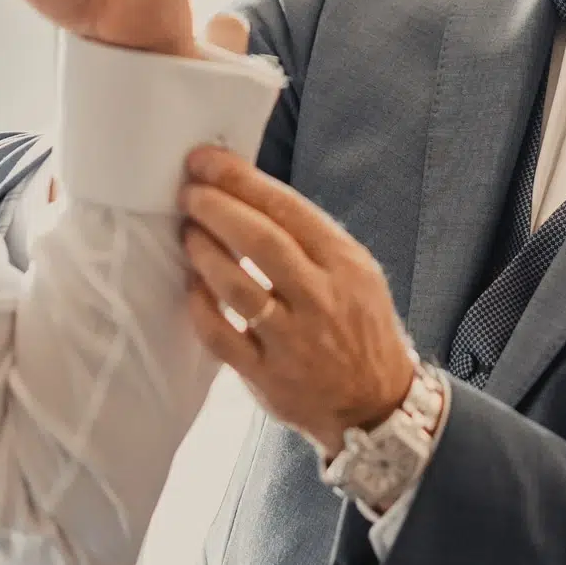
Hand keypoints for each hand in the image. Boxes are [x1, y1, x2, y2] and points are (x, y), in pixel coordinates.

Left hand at [179, 146, 419, 456]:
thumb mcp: (356, 271)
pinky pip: (221, 337)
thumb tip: (245, 191)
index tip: (205, 160)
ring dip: (204, 252)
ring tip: (188, 232)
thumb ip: (309, 237)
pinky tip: (192, 284)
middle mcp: (322, 300)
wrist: (378, 405)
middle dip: (217, 208)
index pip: (287, 209)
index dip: (240, 180)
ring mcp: (294, 342)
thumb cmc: (357, 325)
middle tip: (189, 191)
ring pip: (237, 288)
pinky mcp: (268, 378)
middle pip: (261, 242)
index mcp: (345, 264)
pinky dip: (199, 306)